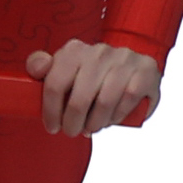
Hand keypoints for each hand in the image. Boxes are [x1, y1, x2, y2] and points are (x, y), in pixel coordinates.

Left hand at [25, 40, 160, 135]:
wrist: (130, 65)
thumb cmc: (90, 74)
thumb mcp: (63, 69)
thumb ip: (41, 65)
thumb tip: (36, 69)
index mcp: (74, 50)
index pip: (55, 83)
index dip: (51, 111)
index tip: (52, 126)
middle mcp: (99, 50)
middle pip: (79, 98)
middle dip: (73, 122)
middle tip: (72, 132)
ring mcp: (124, 58)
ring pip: (105, 102)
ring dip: (95, 123)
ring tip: (91, 128)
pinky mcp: (145, 70)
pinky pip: (128, 100)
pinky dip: (117, 116)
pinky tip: (110, 119)